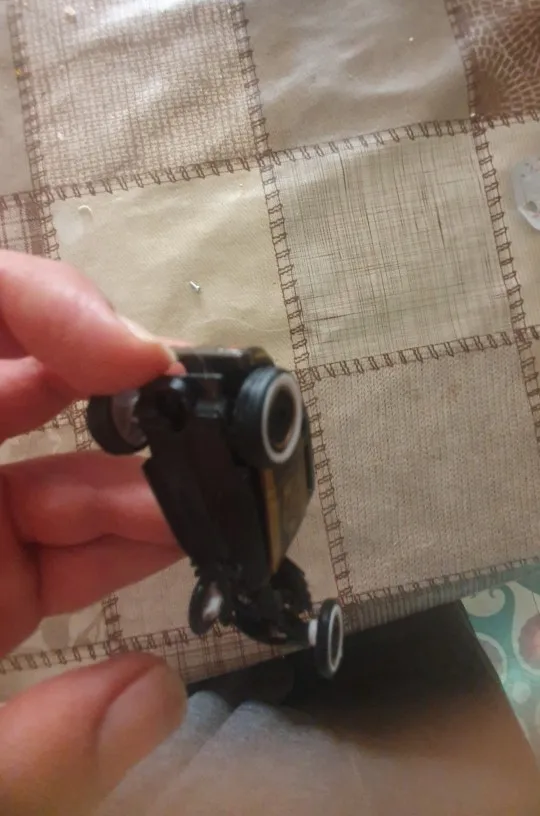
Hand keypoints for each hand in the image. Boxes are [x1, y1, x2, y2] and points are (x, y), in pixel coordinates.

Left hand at [0, 252, 185, 815]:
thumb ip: (19, 749)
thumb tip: (152, 697)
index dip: (38, 306)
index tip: (125, 356)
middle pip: (16, 367)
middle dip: (110, 371)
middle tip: (193, 400)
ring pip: (58, 461)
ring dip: (142, 473)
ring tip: (212, 498)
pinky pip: (70, 539)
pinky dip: (132, 539)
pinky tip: (186, 544)